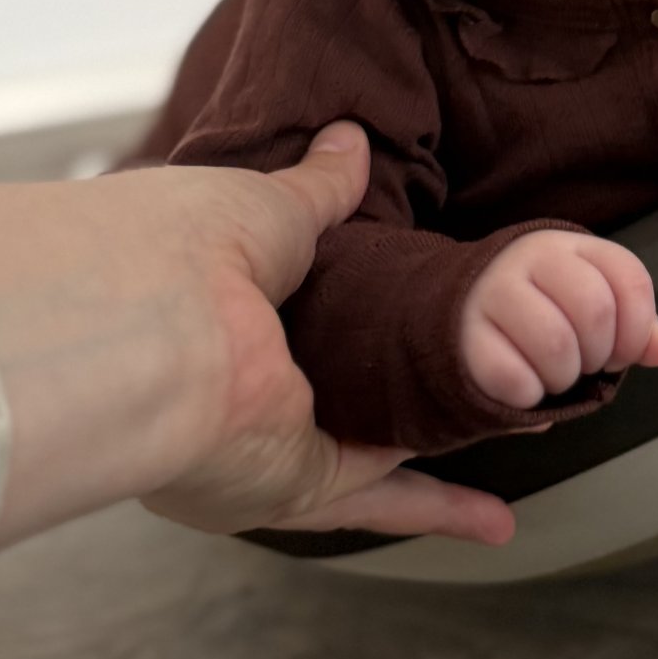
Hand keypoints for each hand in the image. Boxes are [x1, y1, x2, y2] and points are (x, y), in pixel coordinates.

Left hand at [0, 125, 516, 552]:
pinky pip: (379, 497)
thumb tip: (348, 141)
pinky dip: (438, 508)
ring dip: (427, 454)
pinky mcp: (294, 484)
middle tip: (467, 374)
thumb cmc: (187, 246)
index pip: (291, 313)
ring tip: (497, 440)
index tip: (404, 302)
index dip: (349, 307)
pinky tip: (491, 517)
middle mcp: (230, 385)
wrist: (161, 320)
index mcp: (212, 312)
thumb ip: (317, 188)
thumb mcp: (268, 202)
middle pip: (331, 392)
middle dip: (391, 390)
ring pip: (363, 456)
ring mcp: (261, 440)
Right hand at [459, 229, 657, 410]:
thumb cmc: (535, 309)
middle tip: (584, 364)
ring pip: (556, 345)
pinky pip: (514, 377)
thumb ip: (632, 325)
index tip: (621, 352)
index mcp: (571, 246)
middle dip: (600, 354)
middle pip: (595, 310)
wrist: (453, 308)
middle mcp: (531, 258)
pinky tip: (524, 385)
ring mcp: (493, 292)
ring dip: (564, 377)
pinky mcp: (463, 334)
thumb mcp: (586, 303)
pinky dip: (528, 395)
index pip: (630, 279)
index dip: (638, 329)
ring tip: (554, 375)